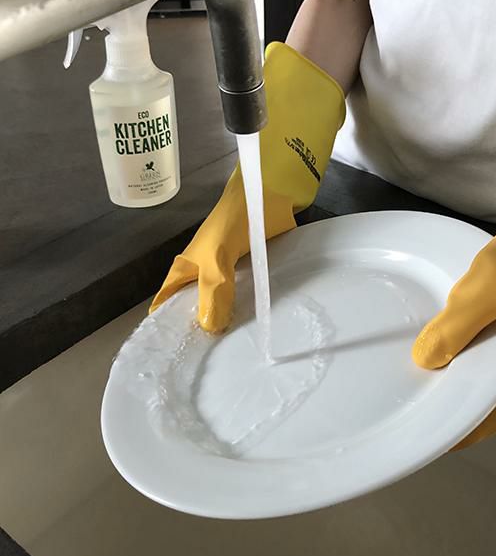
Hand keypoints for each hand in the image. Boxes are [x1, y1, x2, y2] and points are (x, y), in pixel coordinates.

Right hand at [150, 43, 344, 331]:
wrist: (270, 196)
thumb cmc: (234, 221)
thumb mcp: (217, 257)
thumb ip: (215, 290)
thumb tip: (209, 328)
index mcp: (187, 268)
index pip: (167, 301)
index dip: (165, 324)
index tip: (168, 353)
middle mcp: (204, 274)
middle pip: (195, 307)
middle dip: (198, 330)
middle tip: (205, 360)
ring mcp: (228, 274)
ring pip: (222, 304)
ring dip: (226, 323)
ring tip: (231, 354)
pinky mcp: (251, 272)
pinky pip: (246, 297)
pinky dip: (248, 312)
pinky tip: (255, 331)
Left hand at [413, 169, 495, 448]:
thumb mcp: (489, 284)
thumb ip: (456, 325)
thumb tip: (427, 360)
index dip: (475, 425)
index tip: (444, 438)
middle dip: (476, 403)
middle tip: (438, 408)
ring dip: (483, 377)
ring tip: (447, 382)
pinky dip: (493, 355)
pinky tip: (469, 348)